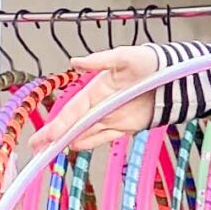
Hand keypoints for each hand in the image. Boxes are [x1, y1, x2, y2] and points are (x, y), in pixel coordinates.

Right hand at [29, 47, 161, 157]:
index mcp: (96, 90)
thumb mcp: (125, 57)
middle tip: (35, 146)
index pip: (74, 110)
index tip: (47, 134)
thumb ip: (101, 60)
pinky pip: (105, 137)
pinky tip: (75, 147)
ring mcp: (112, 117)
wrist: (174, 76)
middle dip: (55, 136)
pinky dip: (91, 143)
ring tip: (48, 152)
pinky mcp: (126, 126)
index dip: (60, 122)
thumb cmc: (149, 62)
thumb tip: (76, 61)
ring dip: (68, 142)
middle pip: (74, 124)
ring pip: (85, 133)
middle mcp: (100, 105)